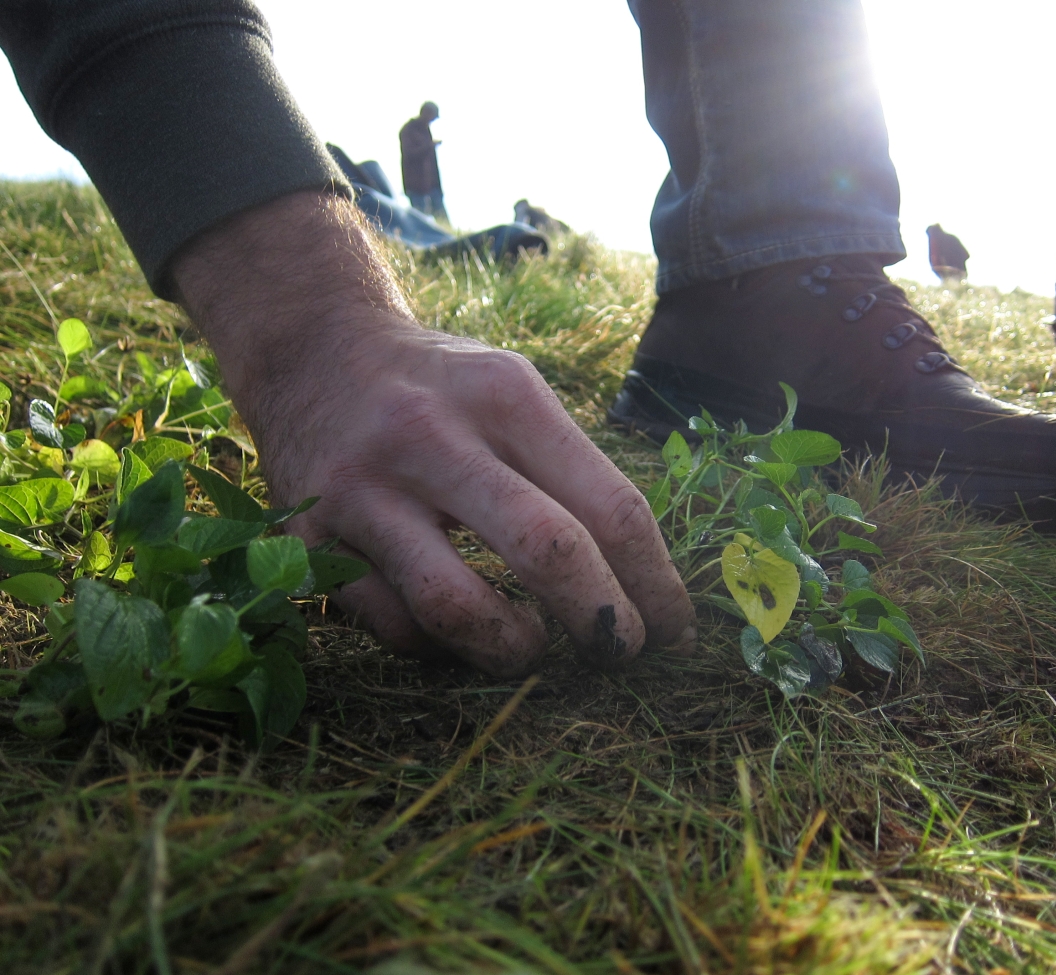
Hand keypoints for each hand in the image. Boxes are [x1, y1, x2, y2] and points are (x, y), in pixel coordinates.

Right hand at [171, 191, 695, 675]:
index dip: (656, 583)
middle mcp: (433, 436)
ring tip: (532, 650)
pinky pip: (392, 624)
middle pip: (549, 552)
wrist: (310, 349)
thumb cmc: (442, 388)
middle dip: (604, 623)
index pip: (610, 506)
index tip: (674, 628)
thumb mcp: (514, 390)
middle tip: (622, 654)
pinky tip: (457, 633)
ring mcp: (363, 489)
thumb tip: (644, 583)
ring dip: (514, 649)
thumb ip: (571, 471)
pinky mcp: (307, 537)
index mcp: (507, 396)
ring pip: (456, 606)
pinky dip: (439, 646)